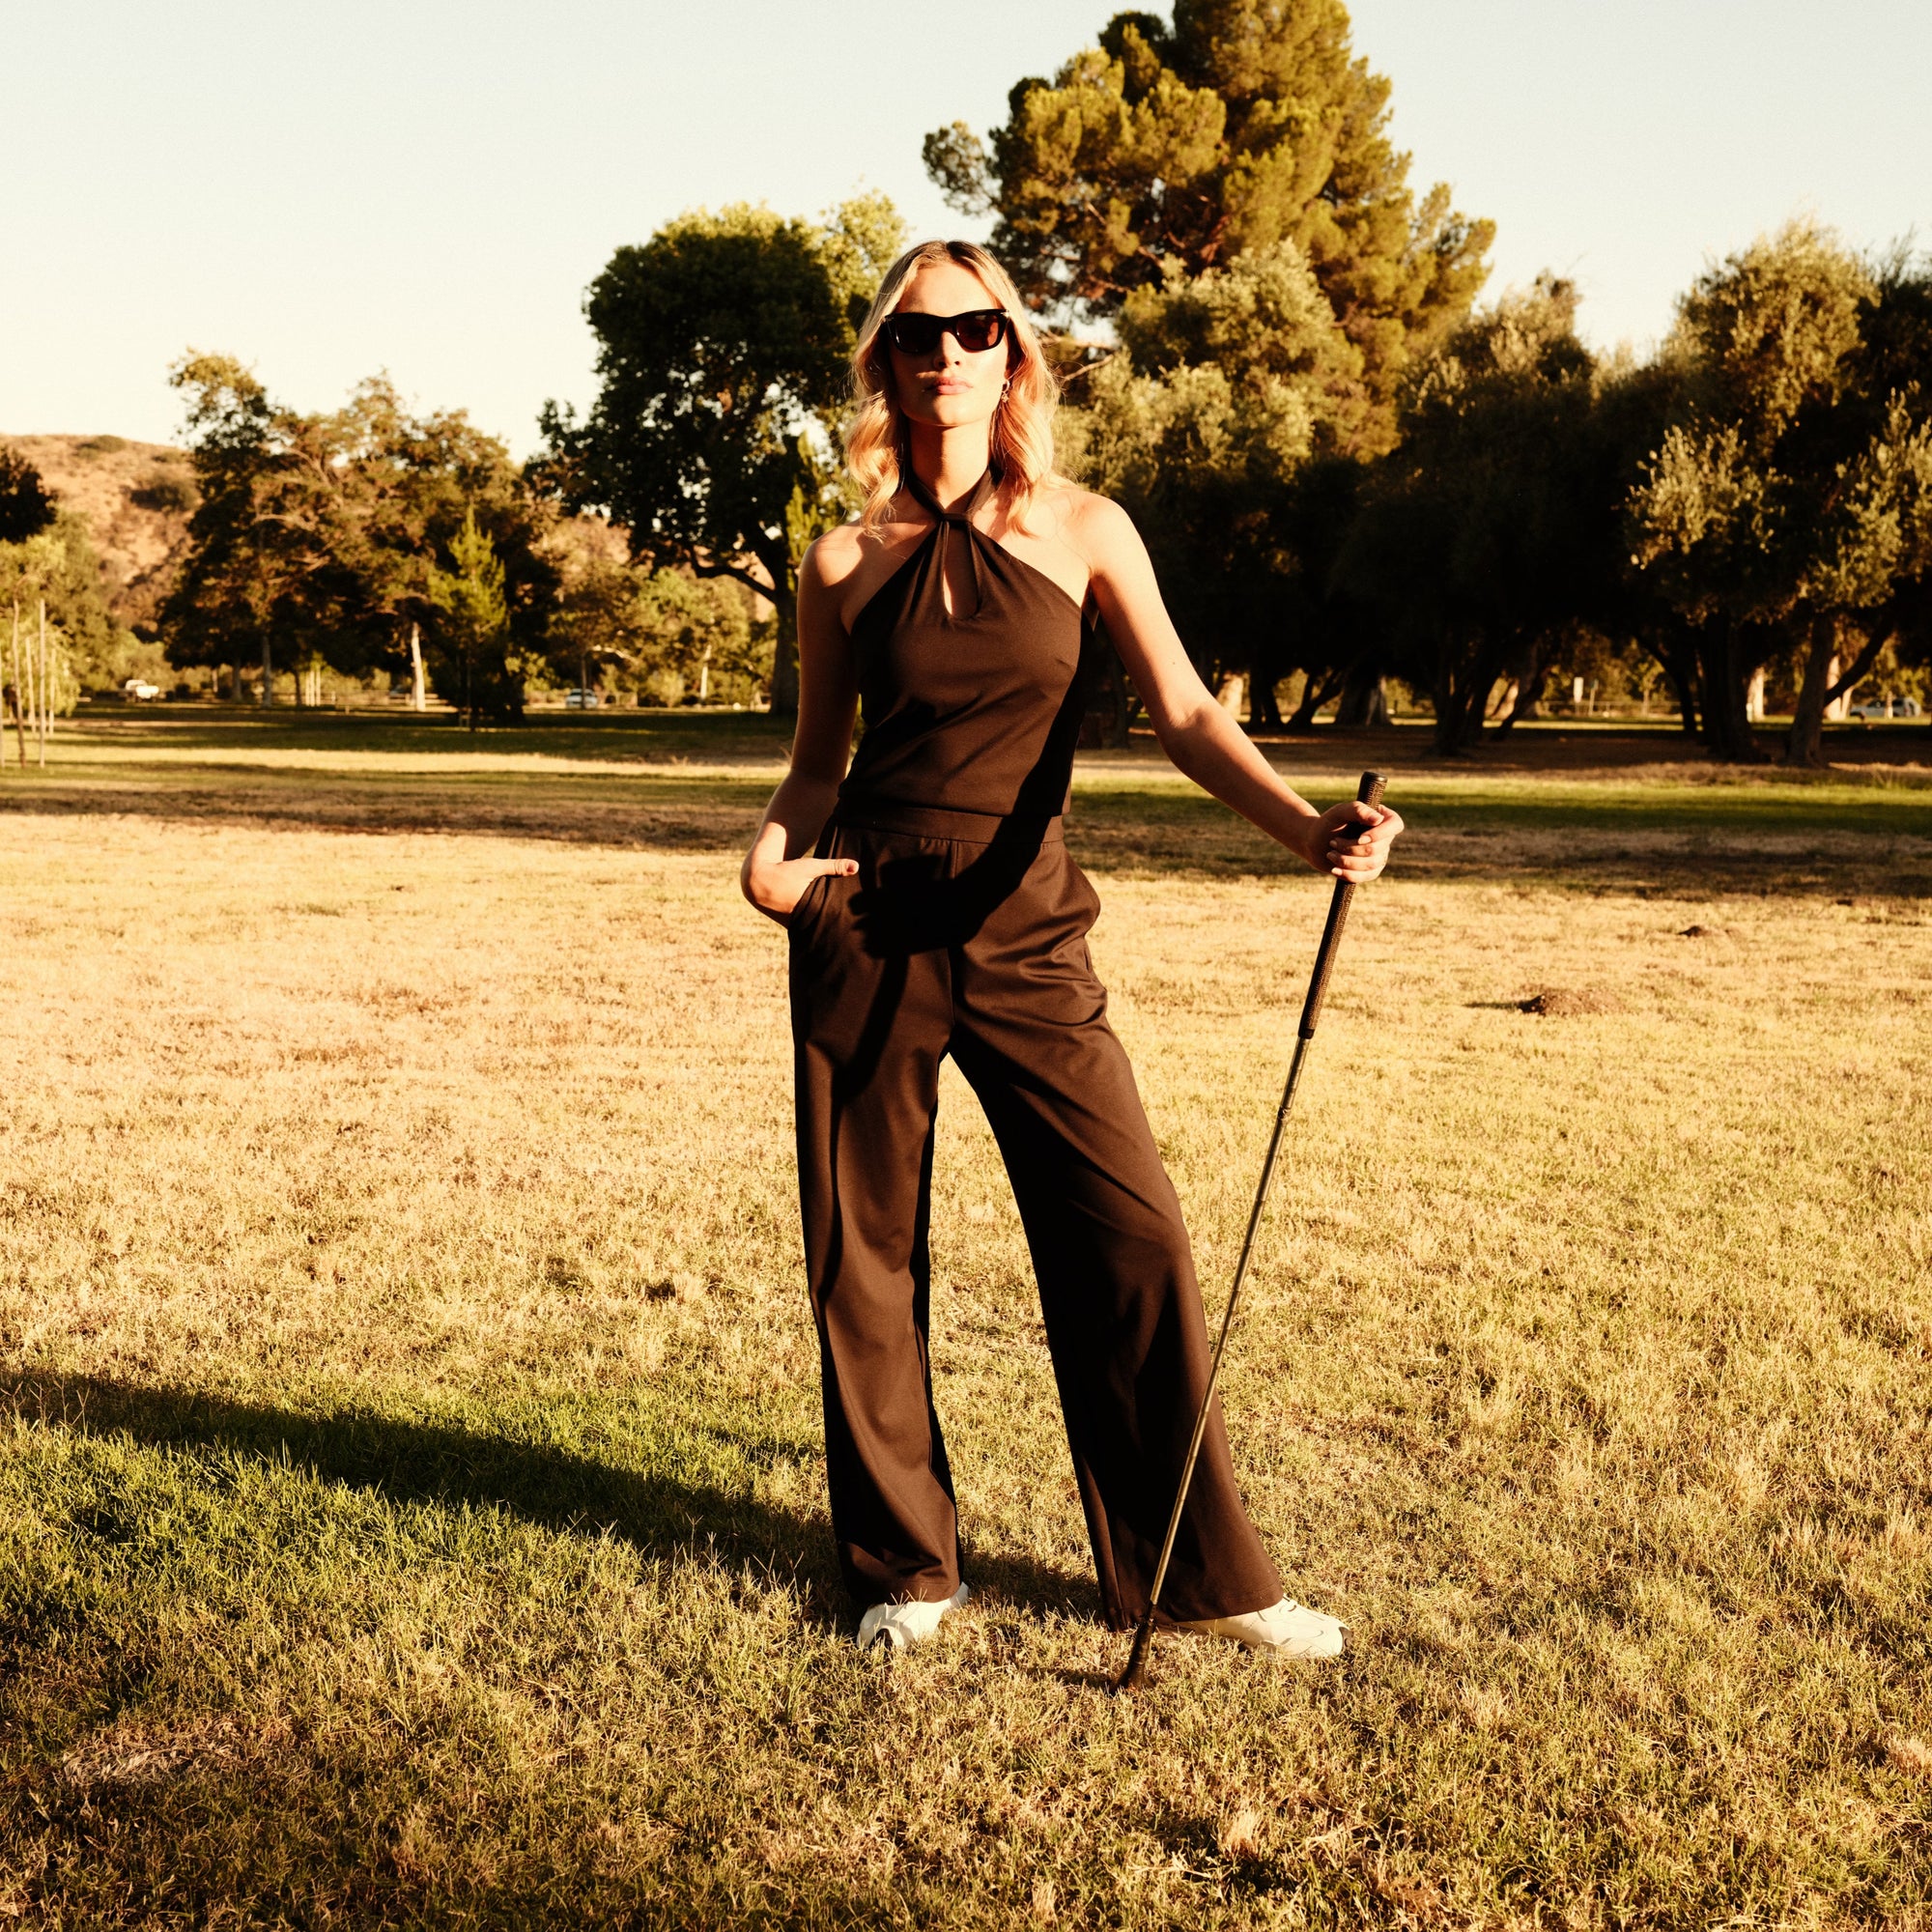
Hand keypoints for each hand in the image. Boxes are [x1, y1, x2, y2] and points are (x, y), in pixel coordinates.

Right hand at [742, 852, 858, 925]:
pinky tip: (827, 933)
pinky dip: (814, 928)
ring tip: (845, 936)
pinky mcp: (789, 926)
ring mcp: (793, 925)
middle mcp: (800, 919)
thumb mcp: (810, 866)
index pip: (831, 917)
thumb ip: (834, 866)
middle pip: (824, 926)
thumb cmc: (785, 871)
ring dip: (825, 929)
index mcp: (808, 906)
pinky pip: (805, 929)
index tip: (857, 923)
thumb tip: (857, 866)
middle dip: (837, 927)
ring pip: (814, 929)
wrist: (757, 880)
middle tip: (856, 932)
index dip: (843, 919)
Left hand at [1307, 799, 1402, 883]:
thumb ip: (1357, 810)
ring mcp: (1380, 855)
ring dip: (1347, 861)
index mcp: (1382, 818)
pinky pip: (1366, 876)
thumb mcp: (1339, 812)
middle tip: (1332, 842)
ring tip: (1330, 854)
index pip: (1395, 825)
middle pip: (1377, 848)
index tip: (1360, 838)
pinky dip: (1349, 874)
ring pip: (1371, 864)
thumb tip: (1378, 819)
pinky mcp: (1371, 870)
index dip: (1380, 834)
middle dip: (1351, 848)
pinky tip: (1334, 870)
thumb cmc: (1328, 823)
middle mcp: (1385, 837)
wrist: (1314, 842)